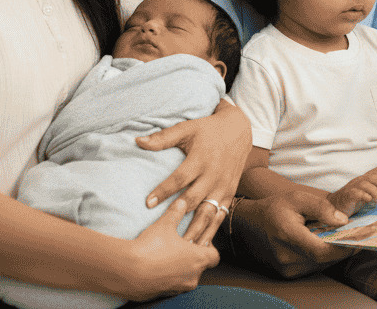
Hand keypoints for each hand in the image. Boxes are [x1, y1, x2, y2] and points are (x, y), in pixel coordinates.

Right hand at [124, 199, 218, 301]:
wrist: (126, 271)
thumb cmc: (150, 247)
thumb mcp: (165, 225)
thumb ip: (176, 212)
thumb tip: (182, 202)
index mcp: (197, 260)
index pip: (214, 256)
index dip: (209, 247)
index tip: (200, 239)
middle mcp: (191, 277)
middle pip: (200, 268)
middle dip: (194, 257)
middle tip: (183, 245)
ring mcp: (176, 288)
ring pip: (185, 278)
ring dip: (180, 268)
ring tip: (169, 255)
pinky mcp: (161, 295)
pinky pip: (170, 285)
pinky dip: (167, 277)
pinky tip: (156, 266)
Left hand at [137, 101, 251, 243]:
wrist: (239, 130)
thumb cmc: (208, 130)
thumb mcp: (187, 128)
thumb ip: (163, 138)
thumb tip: (138, 141)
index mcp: (201, 158)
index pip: (180, 177)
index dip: (164, 190)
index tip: (147, 203)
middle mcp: (213, 174)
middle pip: (194, 199)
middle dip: (179, 216)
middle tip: (164, 232)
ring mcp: (223, 186)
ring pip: (208, 212)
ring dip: (196, 230)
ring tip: (182, 247)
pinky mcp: (229, 193)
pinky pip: (220, 216)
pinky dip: (211, 231)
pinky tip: (200, 246)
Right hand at [230, 190, 351, 278]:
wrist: (248, 224)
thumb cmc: (274, 207)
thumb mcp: (297, 198)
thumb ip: (321, 208)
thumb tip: (342, 221)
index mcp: (289, 237)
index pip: (323, 250)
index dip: (344, 247)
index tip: (361, 238)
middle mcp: (287, 258)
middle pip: (325, 259)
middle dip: (343, 248)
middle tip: (361, 235)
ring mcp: (286, 269)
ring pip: (320, 265)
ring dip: (334, 253)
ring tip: (348, 238)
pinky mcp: (287, 274)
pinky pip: (312, 267)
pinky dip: (323, 257)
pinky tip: (329, 244)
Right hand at [328, 167, 376, 215]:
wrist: (335, 205)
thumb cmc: (354, 200)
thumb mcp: (367, 193)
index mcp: (366, 178)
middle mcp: (360, 180)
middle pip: (374, 176)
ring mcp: (353, 187)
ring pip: (366, 183)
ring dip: (376, 191)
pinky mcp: (348, 195)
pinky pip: (357, 193)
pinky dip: (365, 196)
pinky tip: (369, 201)